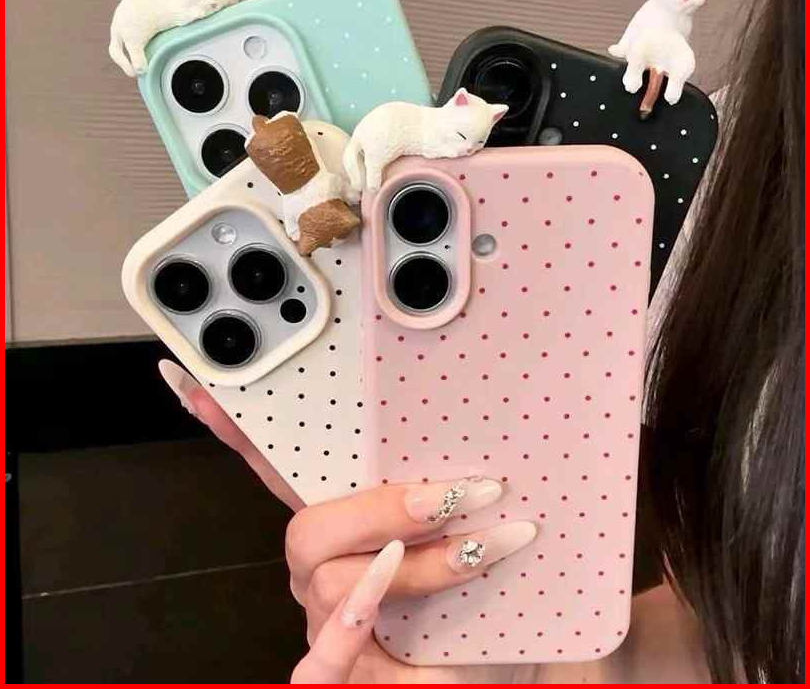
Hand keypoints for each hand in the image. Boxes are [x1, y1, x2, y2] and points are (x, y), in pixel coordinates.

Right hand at [159, 361, 536, 681]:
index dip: (238, 433)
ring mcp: (324, 627)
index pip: (282, 473)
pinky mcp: (338, 681)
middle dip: (379, 509)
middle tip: (450, 495)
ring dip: (417, 566)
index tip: (196, 382)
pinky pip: (322, 668)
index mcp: (342, 531)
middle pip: (306, 530)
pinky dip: (364, 640)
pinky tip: (423, 651)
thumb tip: (474, 434)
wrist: (500, 674)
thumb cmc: (482, 604)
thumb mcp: (467, 537)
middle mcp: (320, 574)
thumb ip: (451, 492)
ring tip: (482, 549)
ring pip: (329, 583)